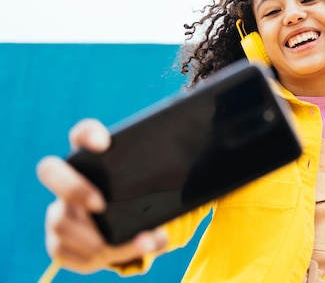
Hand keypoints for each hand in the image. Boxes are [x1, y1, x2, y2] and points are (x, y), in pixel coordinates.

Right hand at [36, 119, 166, 272]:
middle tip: (101, 204)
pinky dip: (103, 257)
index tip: (104, 142)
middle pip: (49, 171)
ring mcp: (59, 213)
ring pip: (60, 222)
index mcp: (93, 160)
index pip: (81, 134)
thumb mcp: (157, 184)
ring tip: (140, 242)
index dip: (87, 134)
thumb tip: (209, 145)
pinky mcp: (59, 244)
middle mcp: (69, 183)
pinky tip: (131, 253)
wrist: (125, 236)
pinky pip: (66, 253)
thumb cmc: (143, 201)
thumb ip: (172, 168)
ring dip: (98, 237)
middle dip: (73, 187)